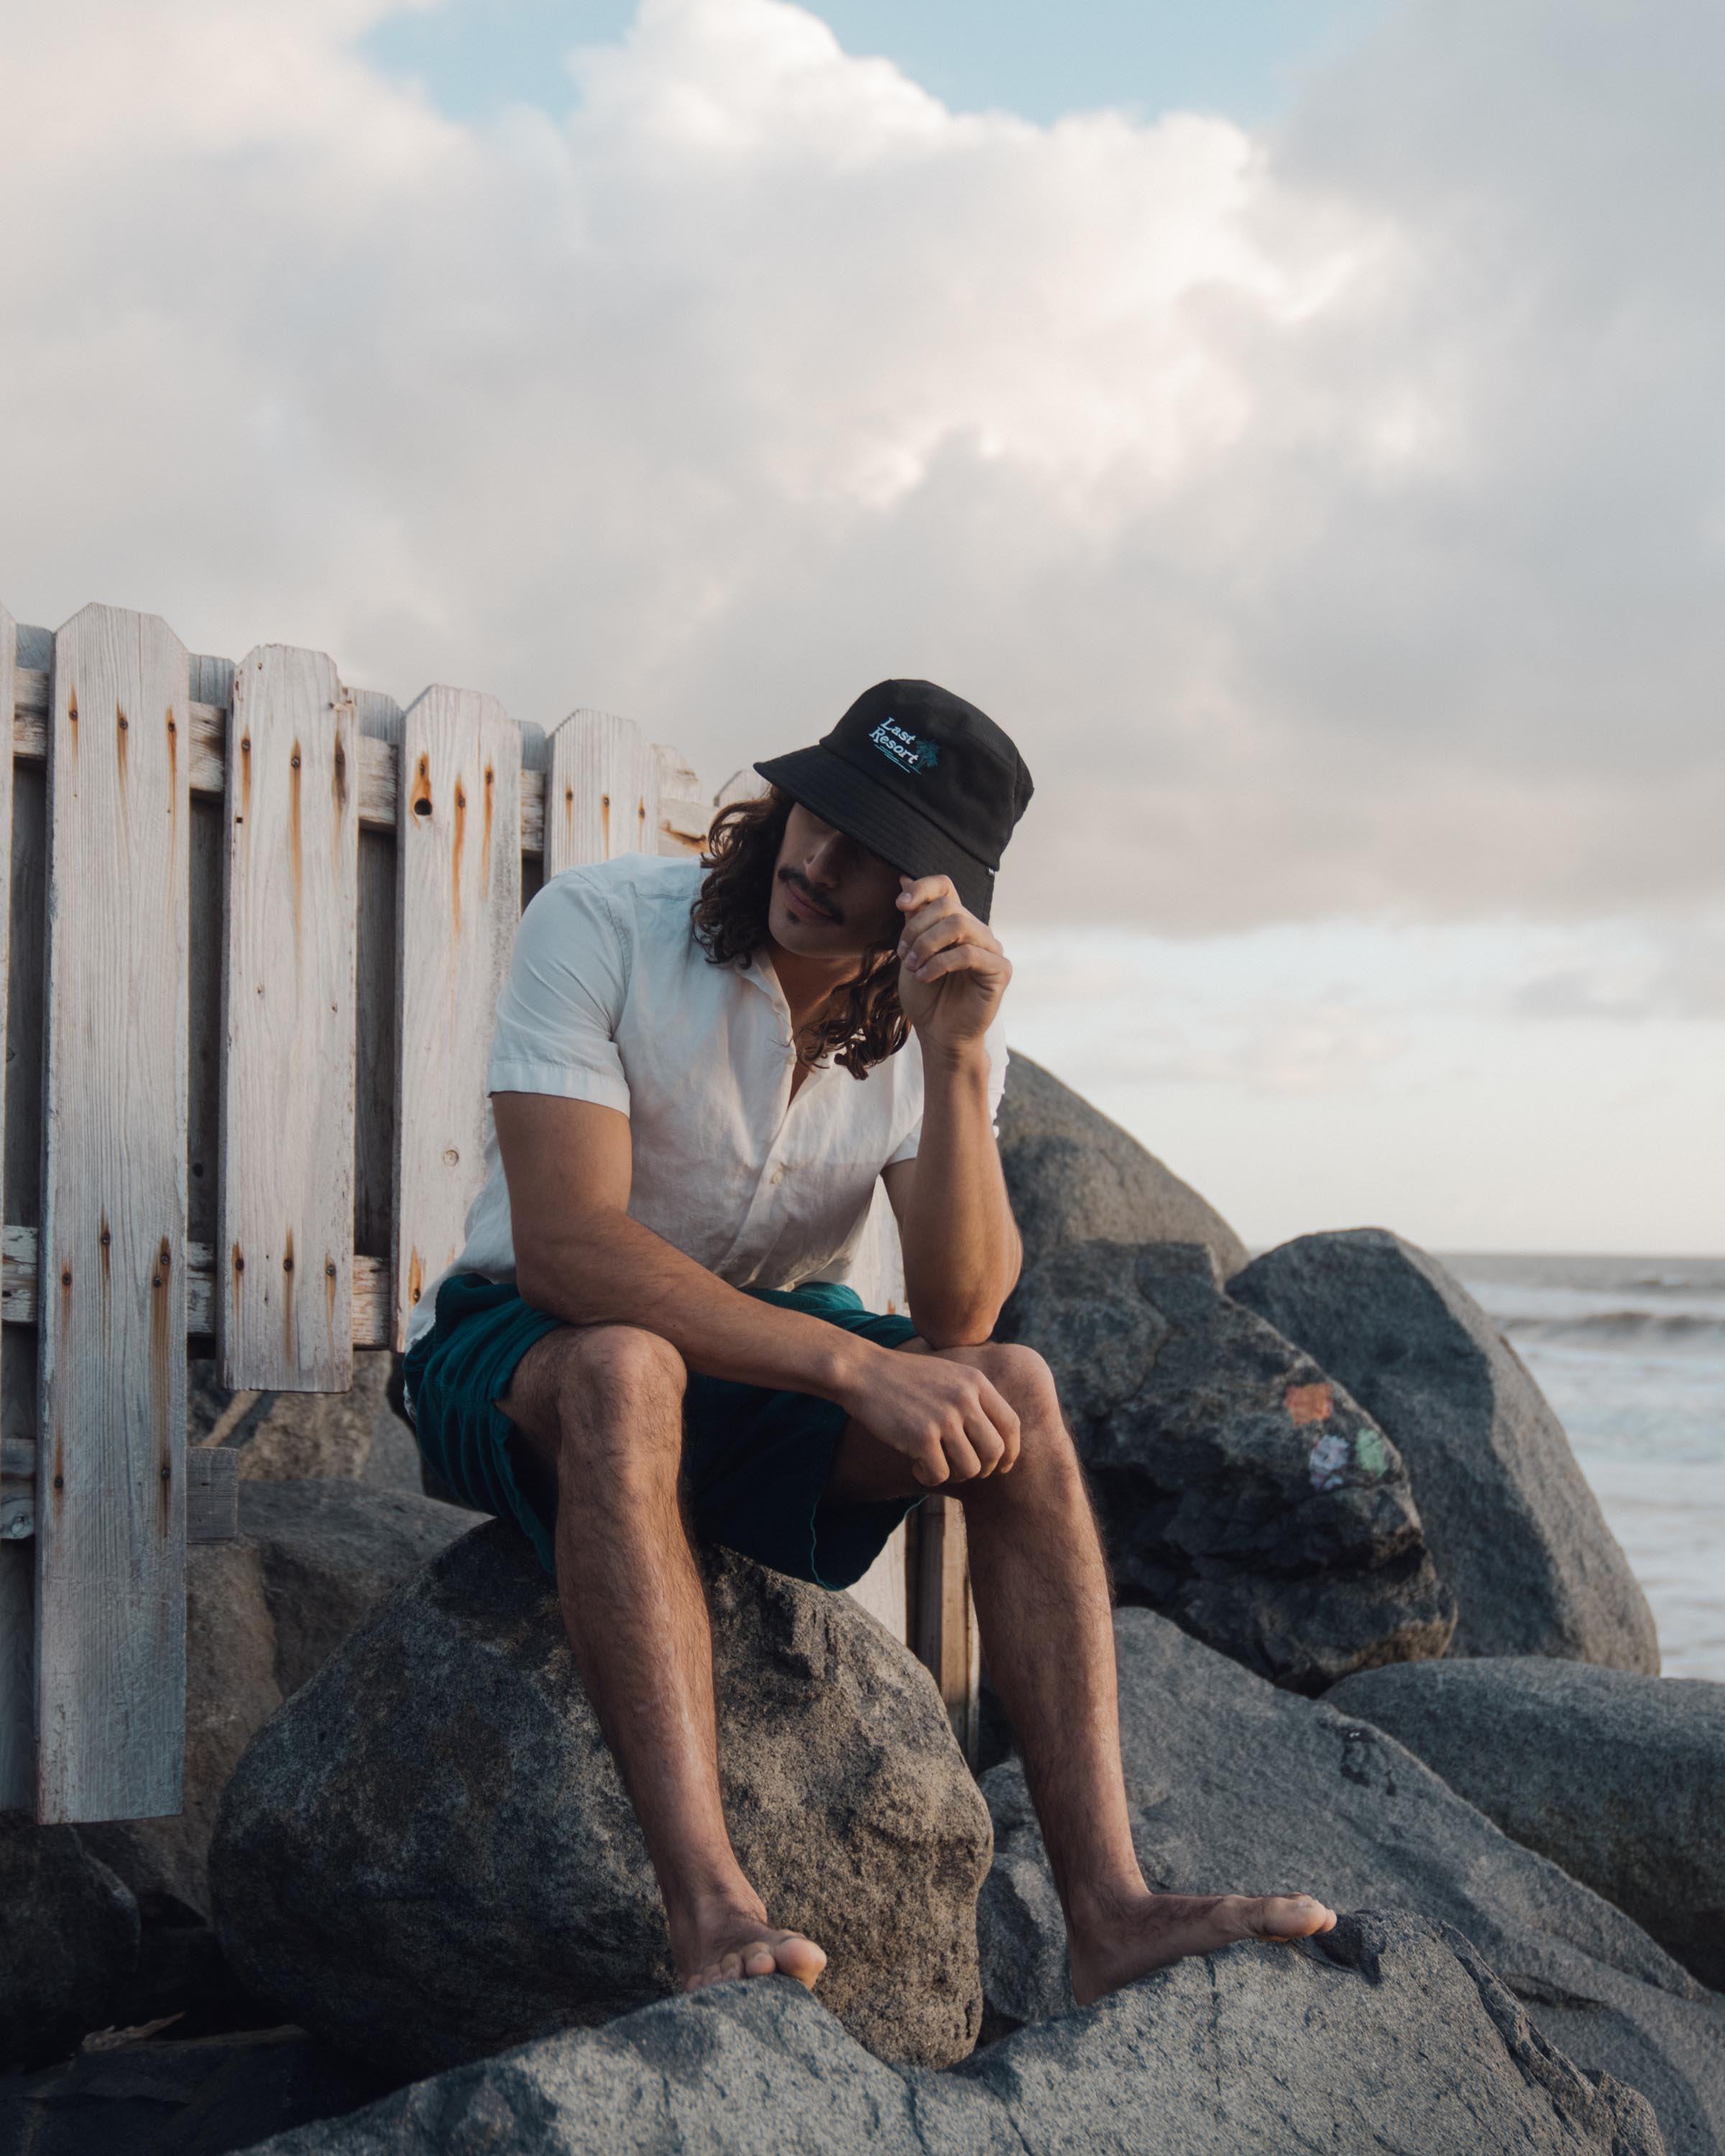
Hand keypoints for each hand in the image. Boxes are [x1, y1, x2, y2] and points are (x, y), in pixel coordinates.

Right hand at [838, 1343, 1021, 1486]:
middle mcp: (965, 1399)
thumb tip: (999, 1440)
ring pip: (970, 1468)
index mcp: (976, 1382)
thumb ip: (974, 1398)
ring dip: (954, 1474)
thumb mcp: (948, 1375)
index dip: (1010, 1452)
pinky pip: (940, 1474)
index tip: (1001, 1466)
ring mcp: (944, 1418)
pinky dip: (928, 1476)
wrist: (864, 1371)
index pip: (1011, 1425)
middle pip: (995, 1451)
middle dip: (983, 1469)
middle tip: (963, 1470)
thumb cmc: (905, 1378)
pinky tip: (915, 1464)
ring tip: (935, 1463)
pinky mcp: (921, 1436)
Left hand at [894, 875, 1010, 1051]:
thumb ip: (912, 921)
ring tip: (913, 966)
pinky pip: (969, 953)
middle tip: (903, 954)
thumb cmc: (927, 997)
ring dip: (927, 944)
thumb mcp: (911, 954)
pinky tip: (926, 976)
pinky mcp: (999, 970)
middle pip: (948, 906)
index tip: (901, 904)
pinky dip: (940, 962)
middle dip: (917, 928)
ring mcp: (991, 950)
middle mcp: (977, 931)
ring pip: (959, 924)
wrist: (939, 1035)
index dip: (924, 887)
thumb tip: (904, 879)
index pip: (946, 887)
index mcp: (956, 924)